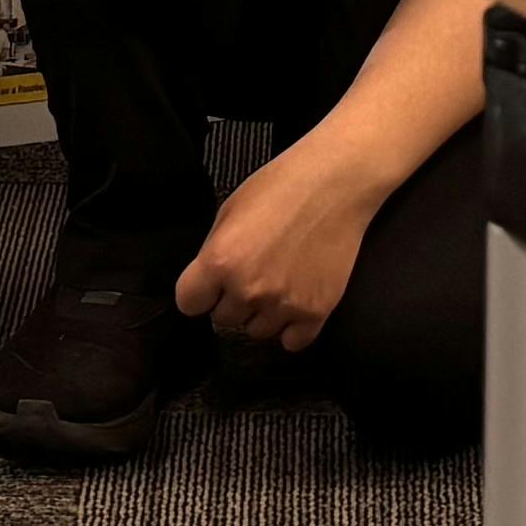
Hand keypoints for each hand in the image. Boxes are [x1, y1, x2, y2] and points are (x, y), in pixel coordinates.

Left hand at [177, 140, 380, 352]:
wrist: (336, 182)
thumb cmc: (281, 186)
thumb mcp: (230, 210)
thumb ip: (214, 252)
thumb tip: (209, 281)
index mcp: (219, 261)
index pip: (188, 303)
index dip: (200, 292)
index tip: (211, 284)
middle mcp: (248, 290)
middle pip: (224, 319)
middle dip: (233, 299)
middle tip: (255, 271)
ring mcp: (283, 304)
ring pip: (257, 331)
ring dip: (262, 313)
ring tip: (279, 281)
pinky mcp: (315, 312)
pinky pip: (292, 342)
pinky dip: (292, 327)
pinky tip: (296, 300)